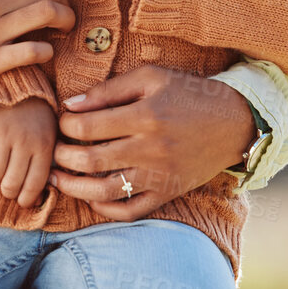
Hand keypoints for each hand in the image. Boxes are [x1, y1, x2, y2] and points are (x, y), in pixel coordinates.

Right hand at [0, 97, 57, 208]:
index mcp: (44, 146)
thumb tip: (35, 202)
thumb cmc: (36, 121)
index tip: (23, 202)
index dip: (27, 199)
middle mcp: (24, 141)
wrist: (19, 87)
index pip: (34, 185)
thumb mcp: (48, 141)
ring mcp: (3, 134)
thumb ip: (44, 168)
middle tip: (8, 188)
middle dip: (9, 192)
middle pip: (11, 184)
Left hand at [48, 67, 256, 219]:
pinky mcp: (168, 192)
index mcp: (145, 115)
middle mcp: (151, 149)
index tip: (61, 121)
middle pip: (90, 160)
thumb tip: (71, 105)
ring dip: (73, 188)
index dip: (65, 124)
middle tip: (52, 151)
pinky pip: (130, 211)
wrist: (235, 121)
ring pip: (105, 191)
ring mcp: (160, 175)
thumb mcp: (152, 77)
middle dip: (62, 157)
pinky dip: (105, 209)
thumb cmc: (189, 93)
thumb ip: (110, 90)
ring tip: (57, 178)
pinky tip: (91, 198)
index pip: (88, 126)